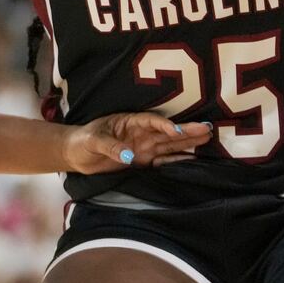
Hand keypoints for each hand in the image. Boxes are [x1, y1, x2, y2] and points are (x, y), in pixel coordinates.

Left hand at [64, 113, 213, 174]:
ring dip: (187, 142)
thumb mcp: (93, 141)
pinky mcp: (142, 161)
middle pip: (166, 131)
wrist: (75, 155)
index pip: (150, 121)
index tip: (176, 130)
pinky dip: (177, 160)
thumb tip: (128, 156)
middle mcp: (140, 133)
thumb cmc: (82, 141)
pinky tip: (192, 159)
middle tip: (207, 128)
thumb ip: (110, 146)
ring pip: (169, 144)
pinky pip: (162, 160)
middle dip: (186, 130)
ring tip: (207, 137)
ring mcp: (143, 147)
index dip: (164, 125)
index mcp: (129, 122)